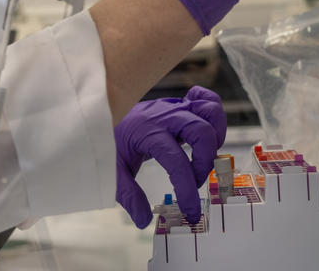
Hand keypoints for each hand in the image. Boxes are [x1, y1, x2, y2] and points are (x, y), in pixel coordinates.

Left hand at [114, 86, 226, 227]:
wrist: (102, 111)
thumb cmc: (109, 139)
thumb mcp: (113, 171)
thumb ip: (128, 196)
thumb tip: (143, 219)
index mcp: (148, 133)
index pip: (177, 161)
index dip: (187, 188)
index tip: (190, 210)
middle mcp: (164, 116)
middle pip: (201, 132)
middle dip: (205, 162)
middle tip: (194, 180)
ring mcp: (174, 106)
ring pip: (209, 111)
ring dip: (215, 135)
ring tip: (205, 155)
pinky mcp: (178, 104)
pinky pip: (205, 98)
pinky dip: (213, 113)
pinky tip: (205, 131)